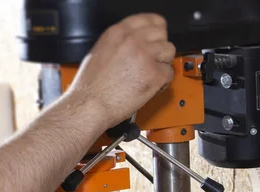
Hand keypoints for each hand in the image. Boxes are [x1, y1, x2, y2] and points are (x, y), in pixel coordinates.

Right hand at [68, 13, 175, 128]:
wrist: (90, 105)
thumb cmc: (91, 86)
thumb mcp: (100, 51)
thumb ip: (120, 43)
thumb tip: (135, 44)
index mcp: (118, 32)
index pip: (149, 19)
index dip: (157, 30)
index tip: (158, 37)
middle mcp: (133, 40)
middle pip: (162, 34)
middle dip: (160, 48)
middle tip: (153, 60)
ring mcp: (145, 56)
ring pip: (169, 51)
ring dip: (163, 63)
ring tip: (151, 74)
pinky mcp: (153, 74)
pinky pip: (169, 73)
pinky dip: (163, 82)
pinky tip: (152, 86)